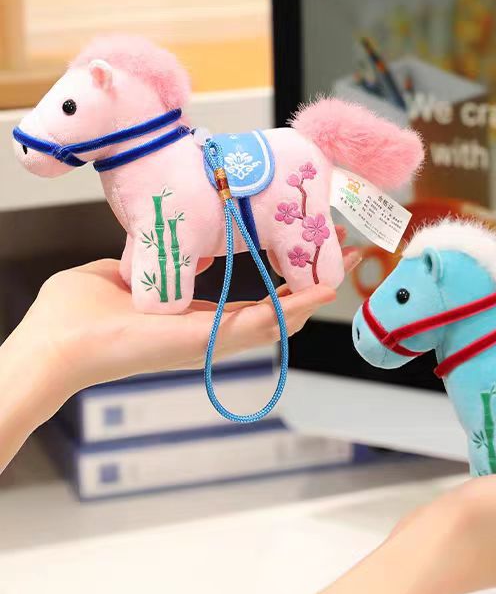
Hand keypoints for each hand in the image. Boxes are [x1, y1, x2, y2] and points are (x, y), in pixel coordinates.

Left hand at [11, 227, 360, 401]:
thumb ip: (149, 267)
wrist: (53, 343)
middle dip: (312, 288)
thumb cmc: (75, 317)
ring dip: (312, 297)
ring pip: (276, 322)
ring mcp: (210, 343)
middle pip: (276, 314)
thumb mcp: (121, 277)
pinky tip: (317, 294)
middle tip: (344, 260)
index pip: (252, 305)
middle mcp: (211, 337)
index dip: (285, 286)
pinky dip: (290, 310)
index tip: (309, 259)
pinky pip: (256, 325)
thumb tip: (154, 250)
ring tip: (342, 272)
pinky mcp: (203, 342)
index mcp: (195, 323)